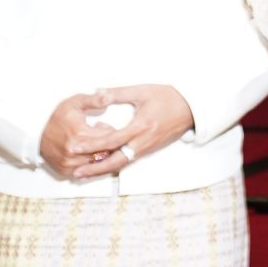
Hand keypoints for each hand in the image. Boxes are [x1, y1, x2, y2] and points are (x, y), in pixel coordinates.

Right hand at [39, 90, 113, 177]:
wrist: (36, 133)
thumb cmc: (57, 117)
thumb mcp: (75, 103)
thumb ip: (94, 100)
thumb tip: (109, 96)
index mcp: (79, 135)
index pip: (110, 137)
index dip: (112, 131)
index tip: (103, 126)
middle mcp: (75, 152)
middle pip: (106, 152)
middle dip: (109, 144)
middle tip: (102, 135)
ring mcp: (70, 163)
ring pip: (98, 163)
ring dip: (101, 154)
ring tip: (93, 143)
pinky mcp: (66, 171)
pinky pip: (87, 170)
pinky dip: (91, 162)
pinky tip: (87, 152)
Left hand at [63, 84, 196, 181]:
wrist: (191, 108)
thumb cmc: (168, 97)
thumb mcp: (142, 91)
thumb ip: (118, 93)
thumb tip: (97, 92)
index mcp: (141, 126)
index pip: (112, 139)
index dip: (93, 145)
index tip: (75, 147)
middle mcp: (143, 141)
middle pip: (116, 160)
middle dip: (95, 169)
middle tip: (76, 173)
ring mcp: (147, 148)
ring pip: (121, 164)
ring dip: (102, 171)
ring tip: (84, 175)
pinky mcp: (149, 150)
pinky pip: (128, 161)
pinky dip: (113, 166)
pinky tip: (101, 167)